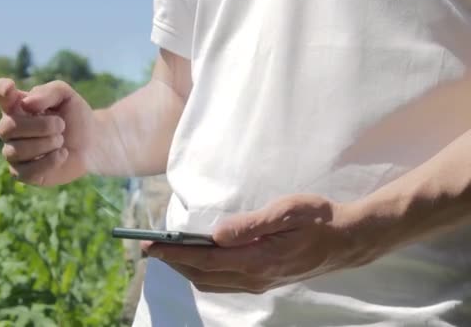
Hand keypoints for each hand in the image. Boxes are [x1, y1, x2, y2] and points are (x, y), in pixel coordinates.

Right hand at [0, 78, 95, 185]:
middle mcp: (10, 128)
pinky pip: (26, 172)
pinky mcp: (24, 173)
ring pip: (16, 151)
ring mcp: (14, 152)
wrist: (92, 143)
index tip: (11, 89)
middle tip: (61, 125)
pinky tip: (62, 154)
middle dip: (40, 126)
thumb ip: (48, 92)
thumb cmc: (74, 117)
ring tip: (61, 141)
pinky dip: (49, 162)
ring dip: (46, 144)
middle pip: (8, 127)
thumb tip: (26, 105)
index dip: (0, 90)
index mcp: (17, 105)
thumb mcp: (66, 96)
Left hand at [142, 194, 384, 293]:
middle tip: (150, 247)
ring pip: (210, 282)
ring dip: (185, 268)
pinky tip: (197, 258)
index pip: (204, 260)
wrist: (346, 240)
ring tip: (167, 252)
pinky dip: (202, 271)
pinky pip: (223, 282)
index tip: (150, 246)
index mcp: (258, 259)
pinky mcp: (262, 280)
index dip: (174, 254)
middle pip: (202, 275)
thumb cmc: (318, 219)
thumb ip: (251, 225)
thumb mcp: (287, 212)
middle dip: (173, 262)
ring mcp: (258, 282)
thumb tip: (216, 234)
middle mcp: (255, 277)